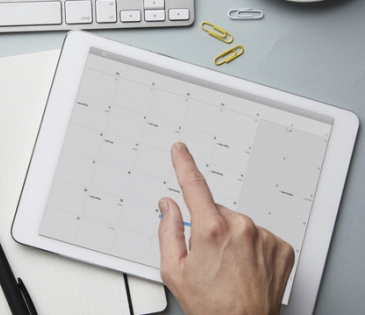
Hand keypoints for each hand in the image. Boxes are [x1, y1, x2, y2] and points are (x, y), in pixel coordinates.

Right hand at [158, 142, 294, 314]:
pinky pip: (259, 235)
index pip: (193, 186)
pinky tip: (245, 267)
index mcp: (211, 230)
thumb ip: (168, 230)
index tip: (180, 150)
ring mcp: (264, 237)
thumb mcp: (173, 270)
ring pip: (239, 223)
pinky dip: (251, 246)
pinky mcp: (281, 247)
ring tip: (229, 267)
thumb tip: (168, 206)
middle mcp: (241, 228)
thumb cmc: (210, 305)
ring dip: (232, 237)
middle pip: (218, 211)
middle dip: (210, 226)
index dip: (184, 164)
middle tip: (208, 257)